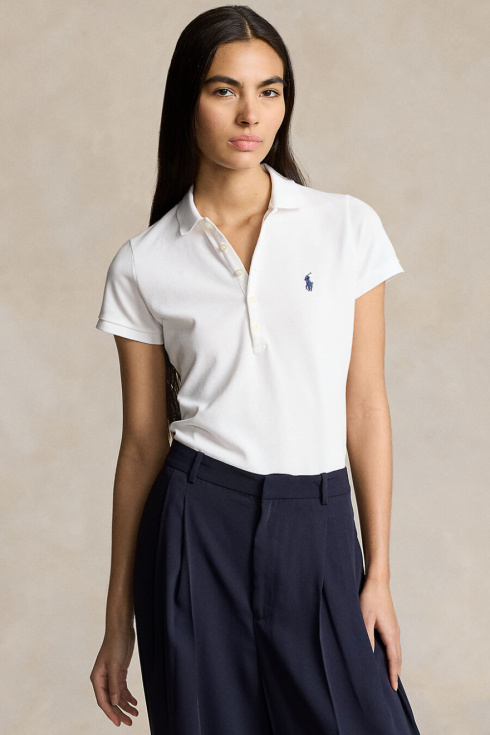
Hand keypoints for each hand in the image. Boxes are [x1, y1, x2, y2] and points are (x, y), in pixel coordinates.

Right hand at [90, 627, 138, 725]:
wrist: (121, 629)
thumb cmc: (116, 645)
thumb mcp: (116, 665)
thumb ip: (114, 684)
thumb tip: (113, 703)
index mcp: (97, 678)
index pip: (103, 701)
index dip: (111, 713)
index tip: (119, 723)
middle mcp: (102, 679)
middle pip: (110, 701)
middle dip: (119, 712)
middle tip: (129, 722)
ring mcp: (111, 676)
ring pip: (117, 696)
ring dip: (125, 705)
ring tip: (135, 714)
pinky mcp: (119, 672)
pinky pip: (122, 688)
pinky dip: (128, 696)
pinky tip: (134, 702)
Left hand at [359, 576, 401, 690]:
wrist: (378, 582)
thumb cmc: (370, 599)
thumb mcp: (364, 619)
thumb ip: (366, 638)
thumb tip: (368, 656)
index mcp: (390, 634)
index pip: (393, 660)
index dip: (393, 675)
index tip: (394, 689)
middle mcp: (395, 633)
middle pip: (398, 658)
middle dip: (395, 672)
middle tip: (393, 687)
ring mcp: (394, 628)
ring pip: (396, 651)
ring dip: (394, 664)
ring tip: (391, 675)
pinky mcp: (391, 624)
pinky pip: (394, 644)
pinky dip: (393, 654)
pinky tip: (387, 656)